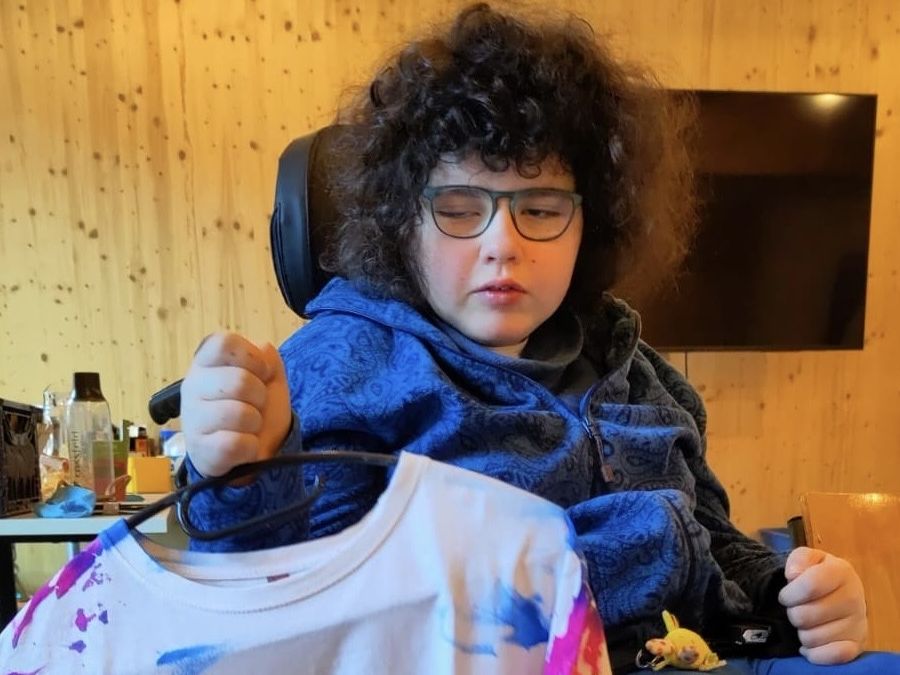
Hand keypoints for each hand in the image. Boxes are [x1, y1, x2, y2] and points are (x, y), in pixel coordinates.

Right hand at [181, 332, 291, 476]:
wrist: (255, 446)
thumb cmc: (256, 403)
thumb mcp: (267, 373)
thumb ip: (265, 356)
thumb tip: (261, 353)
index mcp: (206, 362)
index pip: (224, 344)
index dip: (252, 357)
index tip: (262, 372)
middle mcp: (192, 386)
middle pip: (239, 381)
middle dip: (261, 396)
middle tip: (256, 404)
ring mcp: (191, 419)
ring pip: (239, 414)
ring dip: (255, 423)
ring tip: (248, 425)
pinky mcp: (199, 450)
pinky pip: (235, 444)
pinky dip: (250, 447)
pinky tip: (243, 446)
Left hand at [778, 546, 866, 663]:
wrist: (836, 592)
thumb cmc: (815, 574)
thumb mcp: (805, 558)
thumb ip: (798, 559)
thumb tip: (794, 575)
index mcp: (842, 571)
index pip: (809, 586)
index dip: (789, 594)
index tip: (786, 596)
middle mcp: (855, 597)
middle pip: (806, 616)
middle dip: (793, 613)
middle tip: (798, 609)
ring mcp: (859, 623)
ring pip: (813, 638)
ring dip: (802, 632)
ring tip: (807, 623)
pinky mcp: (858, 645)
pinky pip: (833, 656)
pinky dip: (815, 653)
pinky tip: (811, 644)